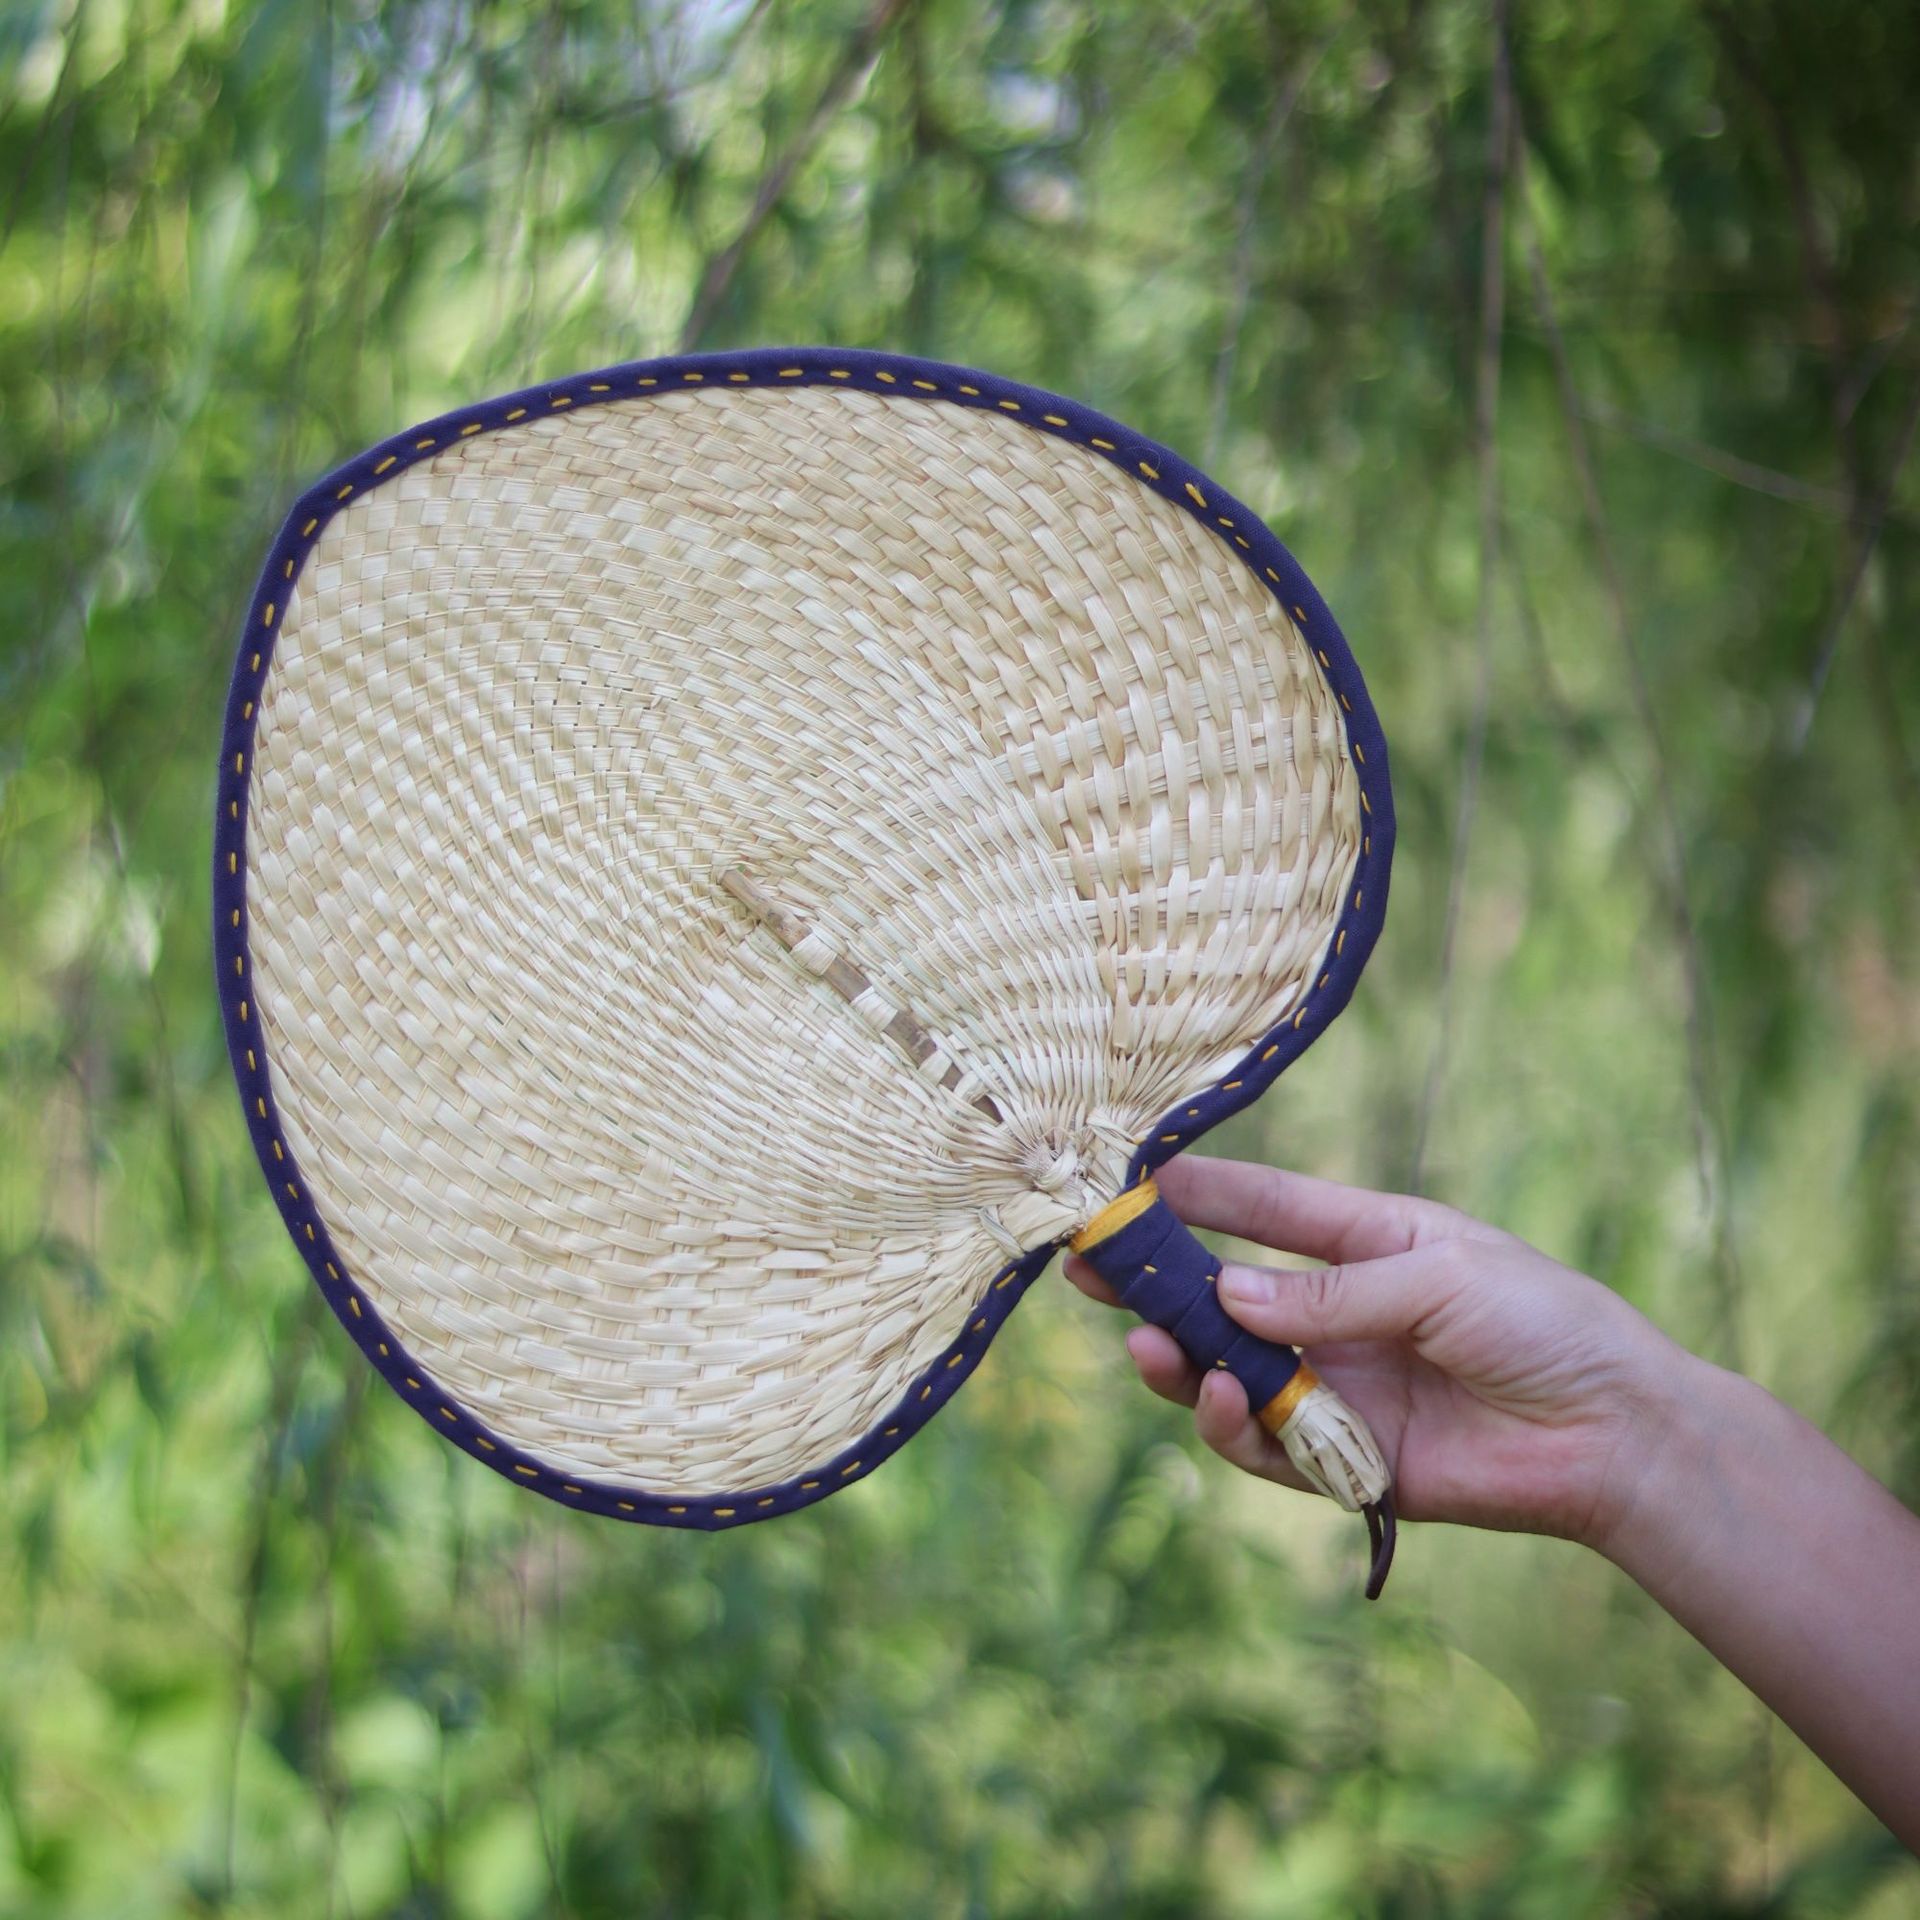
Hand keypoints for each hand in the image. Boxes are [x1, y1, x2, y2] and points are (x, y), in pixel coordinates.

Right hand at [1064, 1154, 1707, 1550]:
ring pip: (1230, 1375)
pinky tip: (1226, 1401)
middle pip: (1225, 1298)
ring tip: (1149, 1347)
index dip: (1201, 1191)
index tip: (1131, 1177)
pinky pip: (1269, 1447)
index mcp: (1372, 1243)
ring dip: (1182, 1362)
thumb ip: (1331, 1292)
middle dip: (1156, 1284)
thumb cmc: (1547, 1325)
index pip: (1268, 1208)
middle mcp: (1342, 1313)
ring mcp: (1340, 1388)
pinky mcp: (1348, 1459)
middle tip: (1088, 1270)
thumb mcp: (1441, 1278)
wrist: (1617, 1435)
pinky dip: (1236, 1428)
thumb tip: (1226, 1296)